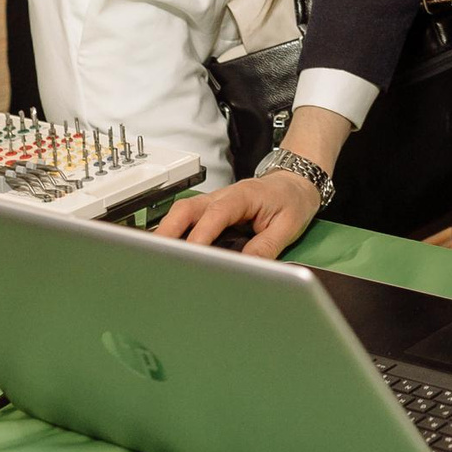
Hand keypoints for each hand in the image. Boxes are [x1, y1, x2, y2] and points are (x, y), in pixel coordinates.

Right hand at [154, 169, 319, 258]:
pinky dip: (175, 234)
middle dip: (169, 231)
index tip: (190, 255)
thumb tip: (246, 269)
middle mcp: (222, 196)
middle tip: (156, 257)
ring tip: (156, 259)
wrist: (295, 182)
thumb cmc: (292, 200)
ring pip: (182, 212)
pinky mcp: (211, 211)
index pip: (216, 214)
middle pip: (187, 208)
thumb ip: (266, 247)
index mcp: (243, 196)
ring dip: (167, 233)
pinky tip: (169, 252)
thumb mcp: (288, 226)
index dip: (201, 235)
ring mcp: (214, 202)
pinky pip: (187, 220)